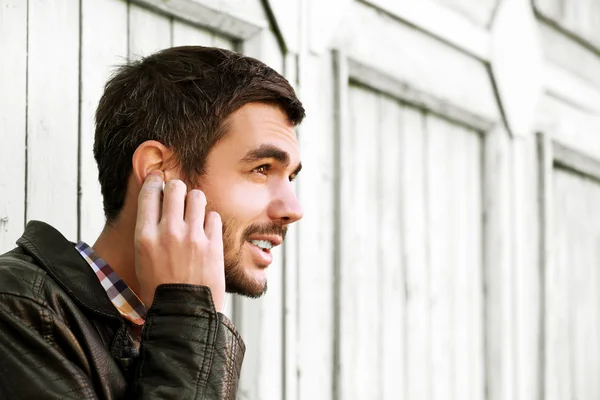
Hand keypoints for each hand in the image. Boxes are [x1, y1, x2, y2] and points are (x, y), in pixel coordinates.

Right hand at [134, 171, 224, 310]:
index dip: (155, 181)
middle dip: (177, 188)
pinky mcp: (213, 244)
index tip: (159, 180)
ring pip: (197, 196)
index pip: (150, 192)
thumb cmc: (160, 288)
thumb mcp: (143, 258)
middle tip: (179, 195)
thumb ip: (150, 230)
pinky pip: (214, 216)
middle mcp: (168, 232)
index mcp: (145, 236)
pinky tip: (205, 232)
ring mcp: (193, 237)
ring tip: (194, 213)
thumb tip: (157, 204)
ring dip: (195, 201)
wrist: (183, 313)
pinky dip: (210, 221)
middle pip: (175, 187)